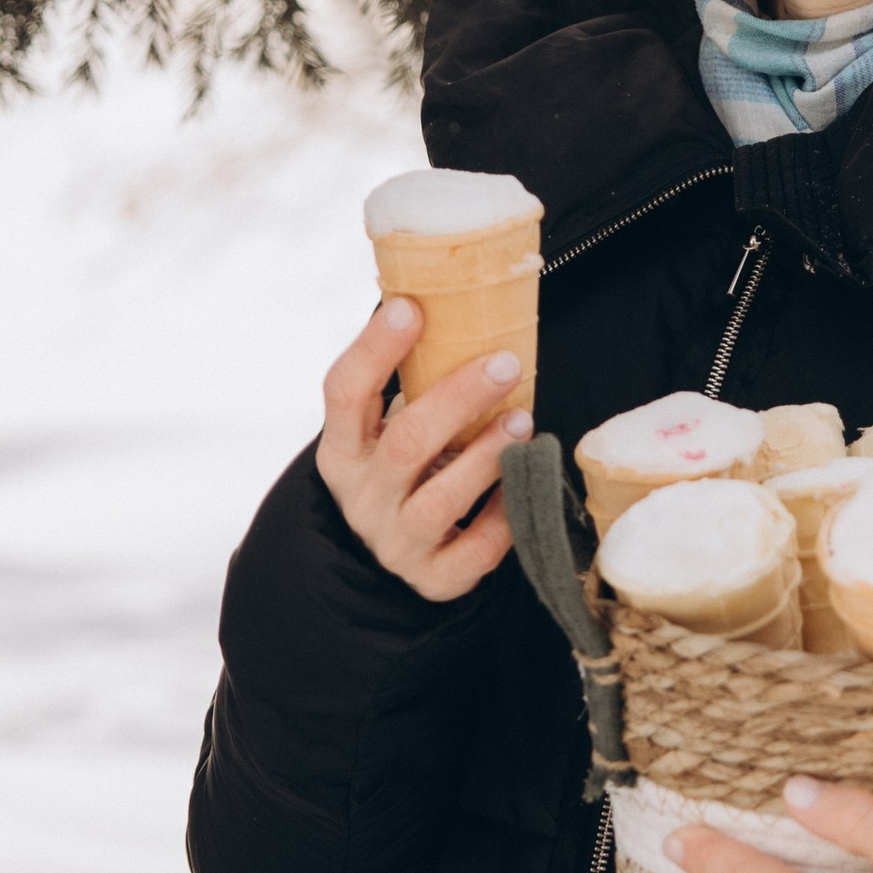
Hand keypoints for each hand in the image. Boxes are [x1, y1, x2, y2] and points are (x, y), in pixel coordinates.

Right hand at [315, 300, 527, 602]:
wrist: (388, 557)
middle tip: (506, 362)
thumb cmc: (403, 467)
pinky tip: (528, 482)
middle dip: (458, 399)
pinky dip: (505, 517)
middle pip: (405, 445)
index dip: (374, 349)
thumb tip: (457, 293)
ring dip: (486, 456)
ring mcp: (396, 543)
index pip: (344, 392)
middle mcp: (362, 497)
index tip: (411, 306)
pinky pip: (474, 551)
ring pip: (440, 501)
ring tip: (524, 418)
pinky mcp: (434, 579)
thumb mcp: (388, 427)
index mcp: (344, 449)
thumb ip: (413, 381)